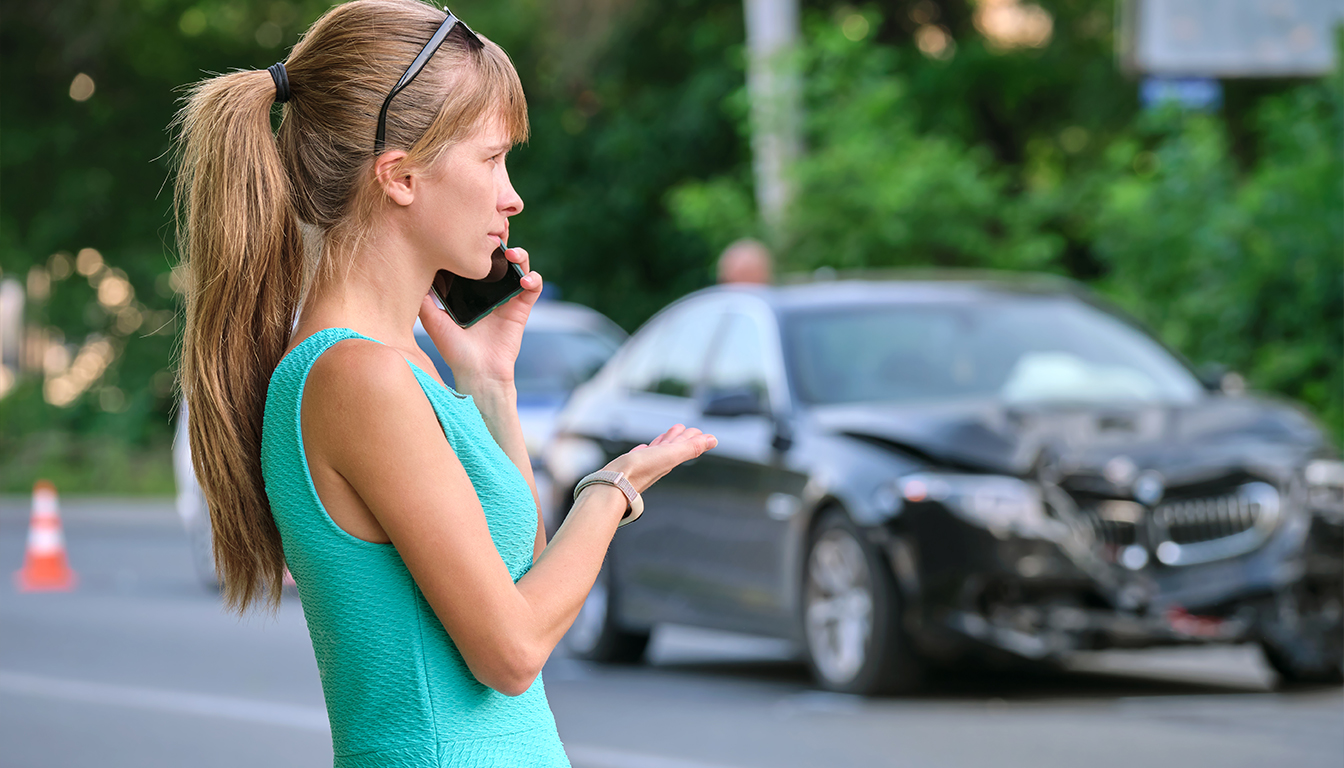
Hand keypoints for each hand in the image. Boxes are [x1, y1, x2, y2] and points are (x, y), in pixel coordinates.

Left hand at [417, 245, 542, 388]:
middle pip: (499, 257)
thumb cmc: (455, 351)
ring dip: (520, 255)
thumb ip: (425, 299)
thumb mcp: (433, 321)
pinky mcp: (521, 309)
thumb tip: (410, 274)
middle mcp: (490, 291)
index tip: (472, 231)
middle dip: (501, 241)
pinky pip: (533, 287)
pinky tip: (525, 280)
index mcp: (471, 290)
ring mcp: (507, 298)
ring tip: (512, 254)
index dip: (478, 244)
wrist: (477, 372)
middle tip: (497, 232)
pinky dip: (533, 279)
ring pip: (519, 266)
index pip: (477, 260)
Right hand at [601, 424, 717, 494]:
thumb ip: (691, 448)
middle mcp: (658, 463)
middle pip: (672, 447)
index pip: (684, 446)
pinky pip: (640, 455)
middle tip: (684, 429)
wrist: (612, 485)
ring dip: (663, 441)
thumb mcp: (669, 455)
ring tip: (666, 434)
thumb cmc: (639, 471)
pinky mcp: (629, 466)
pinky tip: (643, 448)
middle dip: (679, 437)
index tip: (698, 431)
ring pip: (657, 450)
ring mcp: (643, 465)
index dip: (692, 437)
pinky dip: (645, 450)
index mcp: (669, 460)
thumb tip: (714, 440)